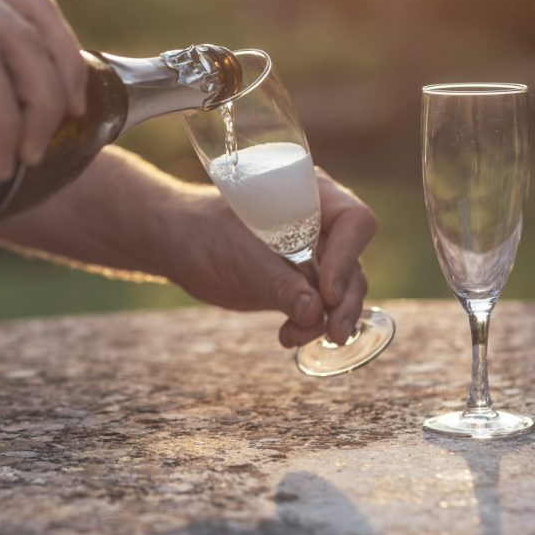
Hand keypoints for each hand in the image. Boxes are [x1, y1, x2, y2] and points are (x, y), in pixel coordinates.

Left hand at [165, 168, 377, 346]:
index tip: (328, 293)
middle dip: (346, 301)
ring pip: (342, 291)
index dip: (349, 257)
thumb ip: (278, 283)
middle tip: (333, 331)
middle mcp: (320, 225)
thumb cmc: (205, 232)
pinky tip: (287, 337)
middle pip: (354, 262)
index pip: (354, 222)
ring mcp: (312, 256)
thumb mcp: (241, 257)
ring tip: (293, 337)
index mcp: (313, 197)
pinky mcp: (299, 283)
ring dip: (327, 320)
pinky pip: (319, 307)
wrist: (180, 245)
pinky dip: (309, 325)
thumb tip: (315, 311)